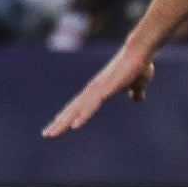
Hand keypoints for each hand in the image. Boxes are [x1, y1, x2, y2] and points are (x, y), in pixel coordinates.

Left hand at [41, 43, 155, 137]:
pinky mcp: (106, 89)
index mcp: (98, 91)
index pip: (78, 107)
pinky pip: (92, 105)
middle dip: (59, 123)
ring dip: (65, 122)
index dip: (67, 118)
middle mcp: (93, 90)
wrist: (141, 52)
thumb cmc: (138, 66)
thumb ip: (135, 92)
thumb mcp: (137, 84)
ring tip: (53, 134)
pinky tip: (75, 126)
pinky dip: (83, 115)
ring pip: (77, 110)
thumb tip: (137, 98)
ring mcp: (98, 89)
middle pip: (72, 110)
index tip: (56, 128)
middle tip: (46, 135)